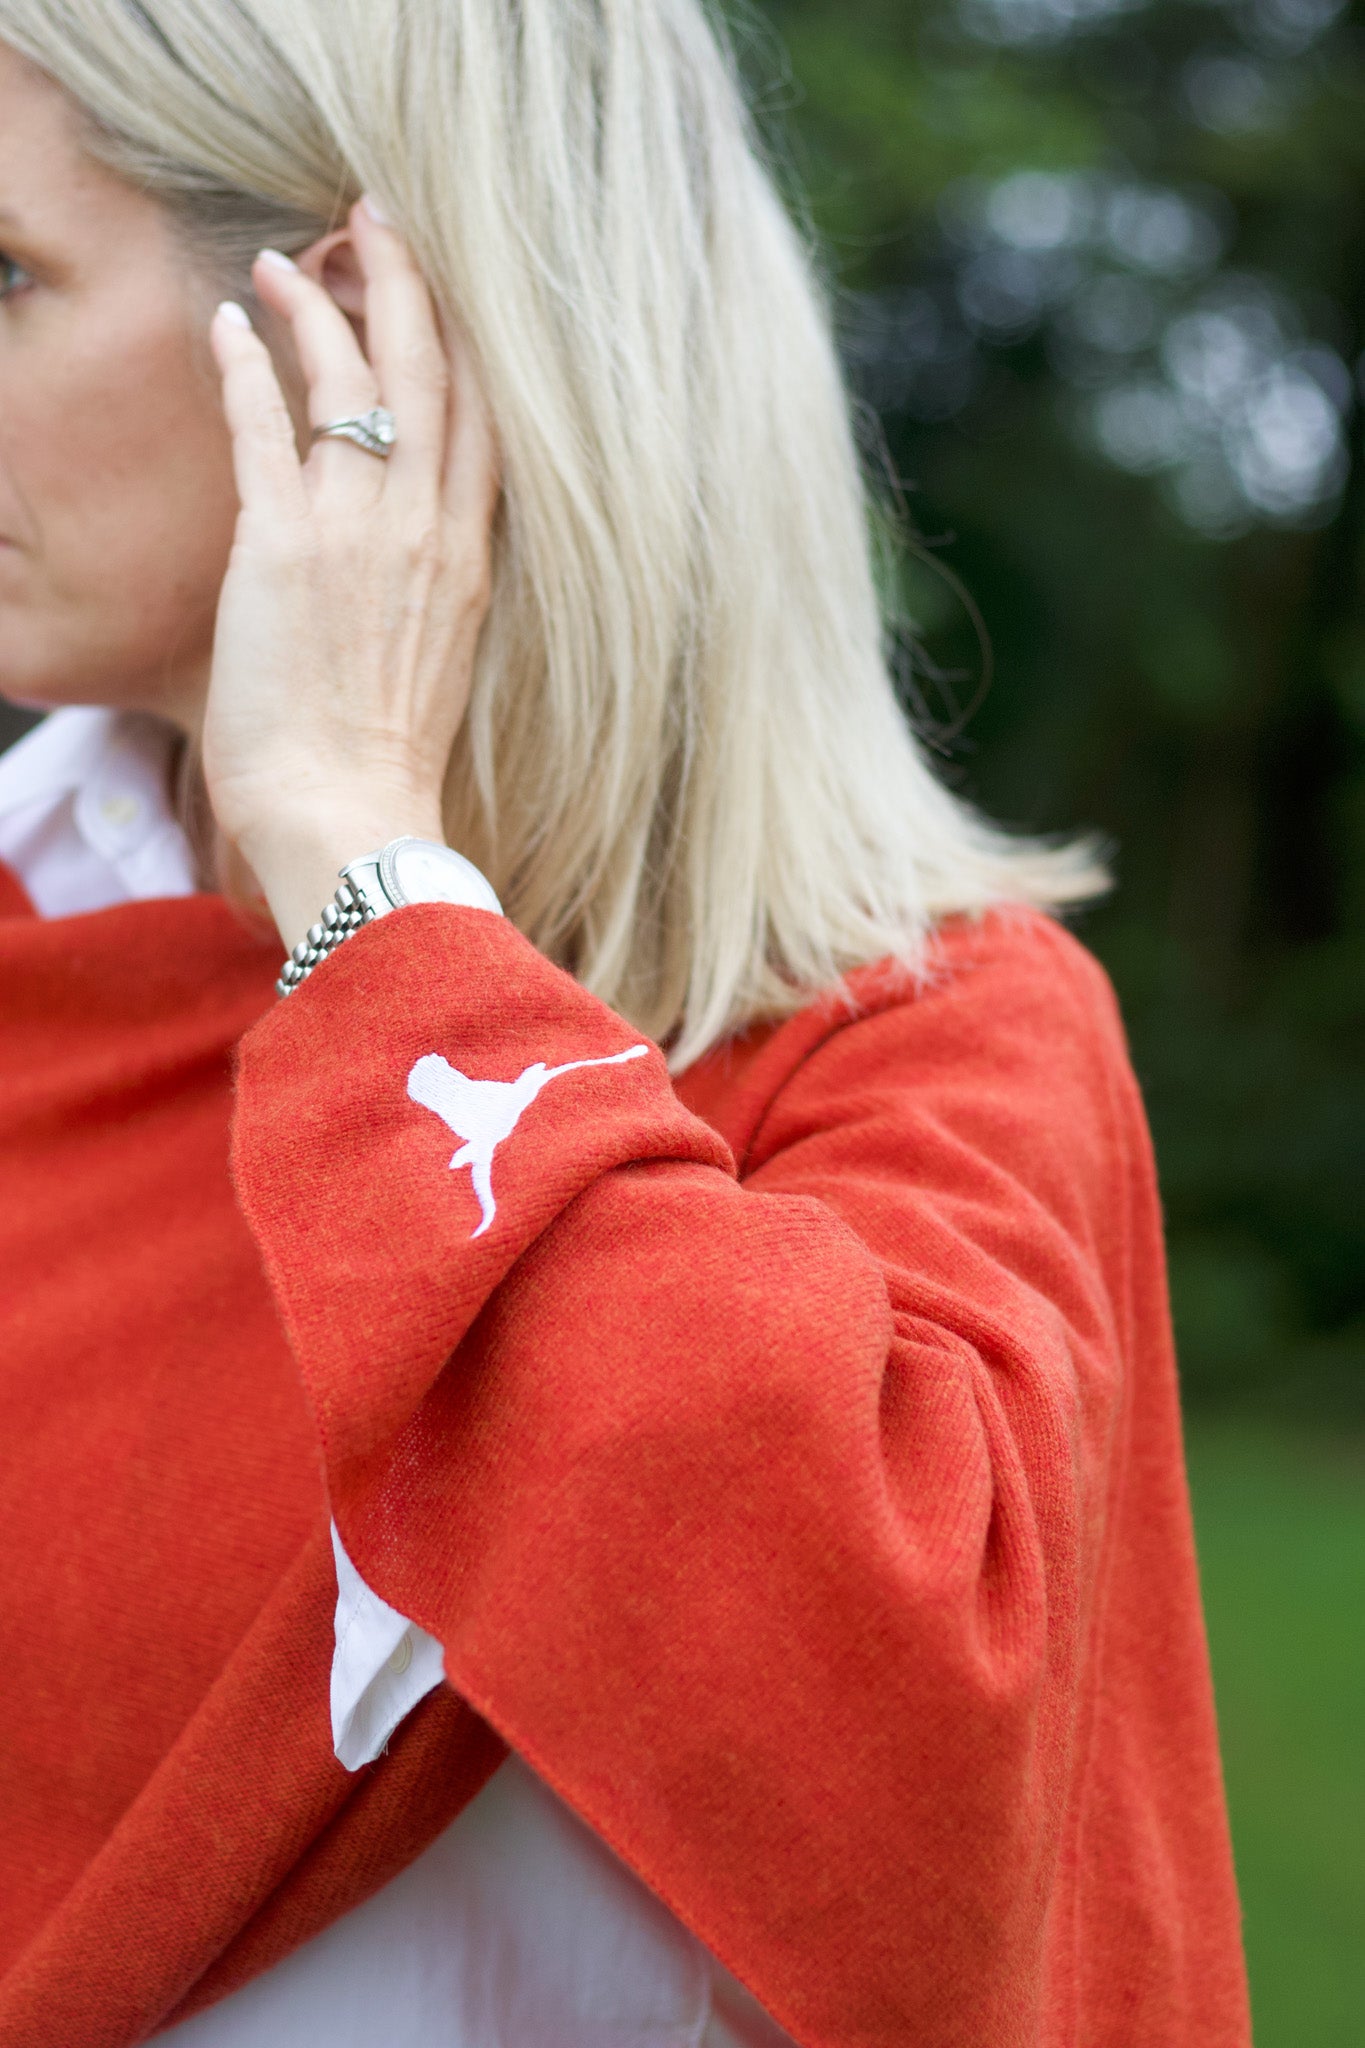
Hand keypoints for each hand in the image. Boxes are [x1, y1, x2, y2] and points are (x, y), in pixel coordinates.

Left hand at [203, 198, 499, 947]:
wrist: (351, 816)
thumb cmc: (386, 762)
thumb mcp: (436, 662)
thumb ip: (425, 590)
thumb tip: (401, 558)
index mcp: (469, 560)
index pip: (481, 420)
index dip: (463, 340)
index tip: (444, 287)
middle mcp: (425, 531)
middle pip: (428, 373)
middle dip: (403, 282)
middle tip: (375, 217)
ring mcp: (359, 534)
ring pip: (351, 383)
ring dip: (316, 308)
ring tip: (282, 261)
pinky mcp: (284, 548)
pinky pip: (267, 429)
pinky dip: (245, 368)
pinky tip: (226, 325)